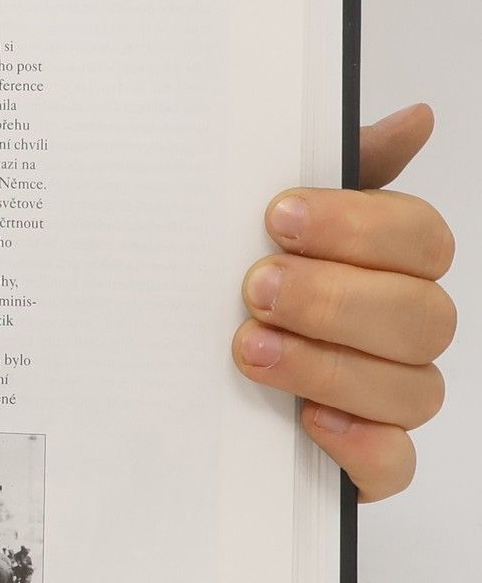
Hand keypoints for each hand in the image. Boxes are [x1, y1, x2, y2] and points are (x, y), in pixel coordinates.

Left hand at [234, 105, 455, 501]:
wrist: (158, 360)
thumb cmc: (227, 270)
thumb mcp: (258, 213)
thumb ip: (332, 166)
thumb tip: (417, 117)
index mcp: (386, 262)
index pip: (422, 237)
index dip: (358, 226)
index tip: (277, 217)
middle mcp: (399, 328)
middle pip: (423, 315)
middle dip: (334, 298)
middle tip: (255, 289)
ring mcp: (386, 397)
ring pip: (414, 389)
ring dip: (328, 365)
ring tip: (248, 349)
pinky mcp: (362, 459)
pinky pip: (395, 465)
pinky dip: (360, 445)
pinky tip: (307, 419)